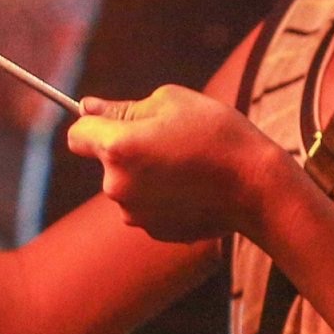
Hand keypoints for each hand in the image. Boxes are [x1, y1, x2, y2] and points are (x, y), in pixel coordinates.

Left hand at [67, 86, 284, 242]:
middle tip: (169, 137)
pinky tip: (192, 186)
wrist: (256, 186)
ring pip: (126, 183)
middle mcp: (116, 185)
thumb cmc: (216, 134)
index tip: (118, 119)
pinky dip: (161, 195)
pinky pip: (146, 204)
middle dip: (126, 148)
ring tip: (186, 163)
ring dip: (144, 172)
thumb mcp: (171, 102)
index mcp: (117, 148)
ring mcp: (134, 213)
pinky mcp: (153, 231)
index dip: (94, 123)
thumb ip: (123, 107)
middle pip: (105, 160)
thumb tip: (88, 107)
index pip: (77, 134)